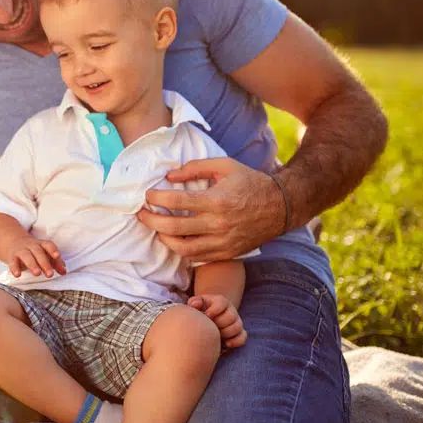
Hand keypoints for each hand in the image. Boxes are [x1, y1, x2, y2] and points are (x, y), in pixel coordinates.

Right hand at [4, 236, 66, 278]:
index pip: (48, 245)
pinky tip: (17, 275)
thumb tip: (64, 271)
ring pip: (26, 256)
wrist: (13, 242)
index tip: (57, 256)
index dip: (52, 250)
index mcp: (41, 245)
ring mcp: (21, 251)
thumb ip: (55, 263)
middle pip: (38, 252)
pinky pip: (13, 262)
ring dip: (32, 264)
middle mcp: (31, 246)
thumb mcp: (45, 254)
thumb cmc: (34, 251)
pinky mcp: (12, 257)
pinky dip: (14, 268)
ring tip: (37, 274)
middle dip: (44, 263)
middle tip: (50, 274)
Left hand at [139, 157, 284, 263]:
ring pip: (183, 248)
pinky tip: (174, 238)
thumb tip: (170, 176)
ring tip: (156, 227)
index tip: (147, 195)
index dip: (157, 198)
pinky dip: (182, 249)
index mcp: (217, 200)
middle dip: (151, 220)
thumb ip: (195, 167)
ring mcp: (223, 242)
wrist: (281, 206)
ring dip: (164, 238)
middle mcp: (219, 224)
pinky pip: (197, 257)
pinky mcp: (227, 253)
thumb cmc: (250, 182)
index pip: (177, 201)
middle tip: (141, 213)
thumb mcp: (225, 166)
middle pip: (174, 227)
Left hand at [188, 293, 246, 347]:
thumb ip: (194, 302)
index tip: (206, 316)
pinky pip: (242, 337)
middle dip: (219, 323)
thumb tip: (196, 304)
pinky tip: (225, 344)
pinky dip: (236, 341)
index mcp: (220, 301)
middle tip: (210, 327)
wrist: (206, 320)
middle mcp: (231, 310)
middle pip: (231, 316)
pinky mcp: (239, 332)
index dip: (214, 310)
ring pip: (237, 327)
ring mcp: (236, 321)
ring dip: (226, 333)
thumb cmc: (199, 311)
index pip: (222, 303)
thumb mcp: (195, 304)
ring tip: (216, 335)